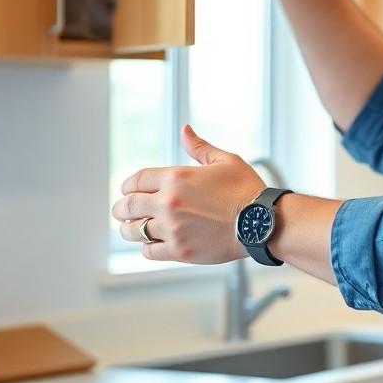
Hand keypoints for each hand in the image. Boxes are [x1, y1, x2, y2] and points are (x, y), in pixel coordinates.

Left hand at [112, 125, 265, 263]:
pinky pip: (149, 252)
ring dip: (130, 229)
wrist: (261, 223)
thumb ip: (199, 147)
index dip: (128, 186)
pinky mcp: (179, 251)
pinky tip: (152, 244)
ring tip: (131, 229)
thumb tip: (185, 130)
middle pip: (127, 206)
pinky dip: (147, 248)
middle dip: (121, 208)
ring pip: (134, 231)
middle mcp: (169, 203)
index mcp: (176, 177)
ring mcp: (172, 228)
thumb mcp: (224, 161)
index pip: (135, 181)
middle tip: (121, 211)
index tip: (127, 191)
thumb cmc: (247, 191)